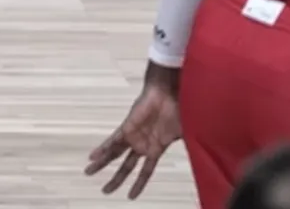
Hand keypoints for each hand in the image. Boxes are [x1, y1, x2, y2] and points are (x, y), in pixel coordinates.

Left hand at [84, 81, 181, 198]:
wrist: (170, 93)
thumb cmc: (179, 110)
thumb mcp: (184, 135)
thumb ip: (188, 148)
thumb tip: (201, 158)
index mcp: (155, 148)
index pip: (145, 172)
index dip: (138, 184)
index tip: (131, 196)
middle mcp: (142, 144)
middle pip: (125, 166)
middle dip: (115, 179)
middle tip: (105, 191)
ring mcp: (133, 136)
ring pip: (114, 154)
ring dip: (101, 163)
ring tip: (88, 172)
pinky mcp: (127, 127)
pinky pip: (112, 141)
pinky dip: (102, 149)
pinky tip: (93, 157)